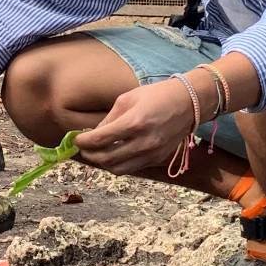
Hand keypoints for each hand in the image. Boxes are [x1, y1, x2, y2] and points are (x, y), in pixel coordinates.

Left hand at [75, 78, 197, 174]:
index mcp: (134, 122)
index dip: (83, 142)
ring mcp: (152, 153)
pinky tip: (114, 153)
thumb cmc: (157, 95)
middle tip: (84, 148)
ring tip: (97, 153)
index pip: (100, 140)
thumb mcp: (128, 99)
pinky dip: (119, 163)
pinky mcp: (158, 159)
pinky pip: (132, 168)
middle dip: (90, 155)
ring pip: (118, 169)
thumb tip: (93, 134)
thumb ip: (109, 119)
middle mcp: (143, 142)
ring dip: (103, 163)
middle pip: (106, 159)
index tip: (76, 139)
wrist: (189, 103)